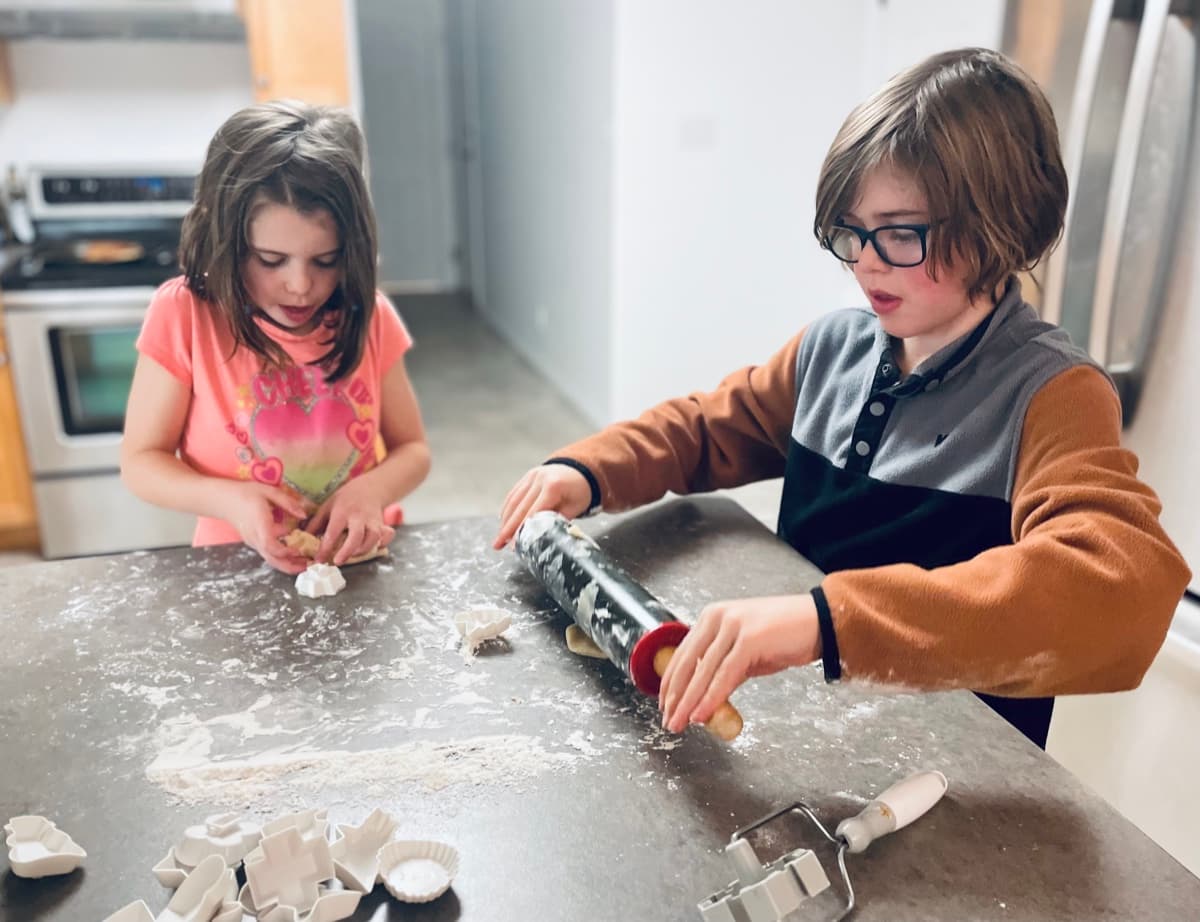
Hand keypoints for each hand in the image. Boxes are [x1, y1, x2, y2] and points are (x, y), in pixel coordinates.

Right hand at [217, 481, 311, 573]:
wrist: (223, 500)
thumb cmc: (245, 494)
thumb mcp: (268, 491)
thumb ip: (287, 502)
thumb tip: (304, 514)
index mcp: (259, 523)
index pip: (269, 544)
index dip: (284, 551)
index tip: (298, 550)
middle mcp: (255, 537)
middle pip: (271, 558)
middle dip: (289, 565)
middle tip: (307, 566)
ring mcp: (253, 542)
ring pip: (269, 559)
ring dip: (286, 564)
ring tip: (303, 564)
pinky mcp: (253, 542)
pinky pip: (267, 553)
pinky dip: (280, 558)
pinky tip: (293, 555)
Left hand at [306, 476, 395, 565]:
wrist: (370, 488)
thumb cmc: (345, 499)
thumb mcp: (327, 506)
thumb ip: (316, 523)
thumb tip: (303, 539)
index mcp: (342, 511)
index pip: (333, 532)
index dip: (325, 548)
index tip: (319, 559)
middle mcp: (359, 517)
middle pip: (357, 536)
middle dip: (347, 551)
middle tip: (338, 561)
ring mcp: (373, 521)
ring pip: (373, 539)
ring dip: (363, 550)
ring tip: (353, 555)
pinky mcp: (382, 525)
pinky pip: (386, 537)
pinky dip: (381, 544)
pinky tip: (371, 548)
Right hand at [494, 464, 592, 548]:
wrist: (581, 470)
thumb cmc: (580, 491)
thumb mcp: (575, 508)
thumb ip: (558, 520)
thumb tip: (543, 537)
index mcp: (553, 487)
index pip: (533, 512)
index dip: (522, 530)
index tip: (514, 545)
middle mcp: (539, 479)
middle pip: (519, 507)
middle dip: (507, 528)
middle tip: (498, 544)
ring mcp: (532, 476)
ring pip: (513, 500)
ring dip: (504, 520)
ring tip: (499, 537)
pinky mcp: (527, 477)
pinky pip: (513, 494)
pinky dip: (507, 508)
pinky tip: (503, 521)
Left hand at [658, 595, 821, 733]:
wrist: (820, 622)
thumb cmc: (786, 635)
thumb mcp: (746, 651)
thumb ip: (724, 668)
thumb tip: (704, 697)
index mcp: (712, 616)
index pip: (682, 653)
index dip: (670, 681)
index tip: (665, 703)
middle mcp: (718, 617)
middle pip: (687, 663)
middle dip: (675, 696)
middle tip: (668, 719)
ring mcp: (733, 626)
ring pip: (703, 671)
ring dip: (688, 701)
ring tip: (679, 722)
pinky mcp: (749, 640)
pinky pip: (724, 675)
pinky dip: (710, 697)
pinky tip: (701, 714)